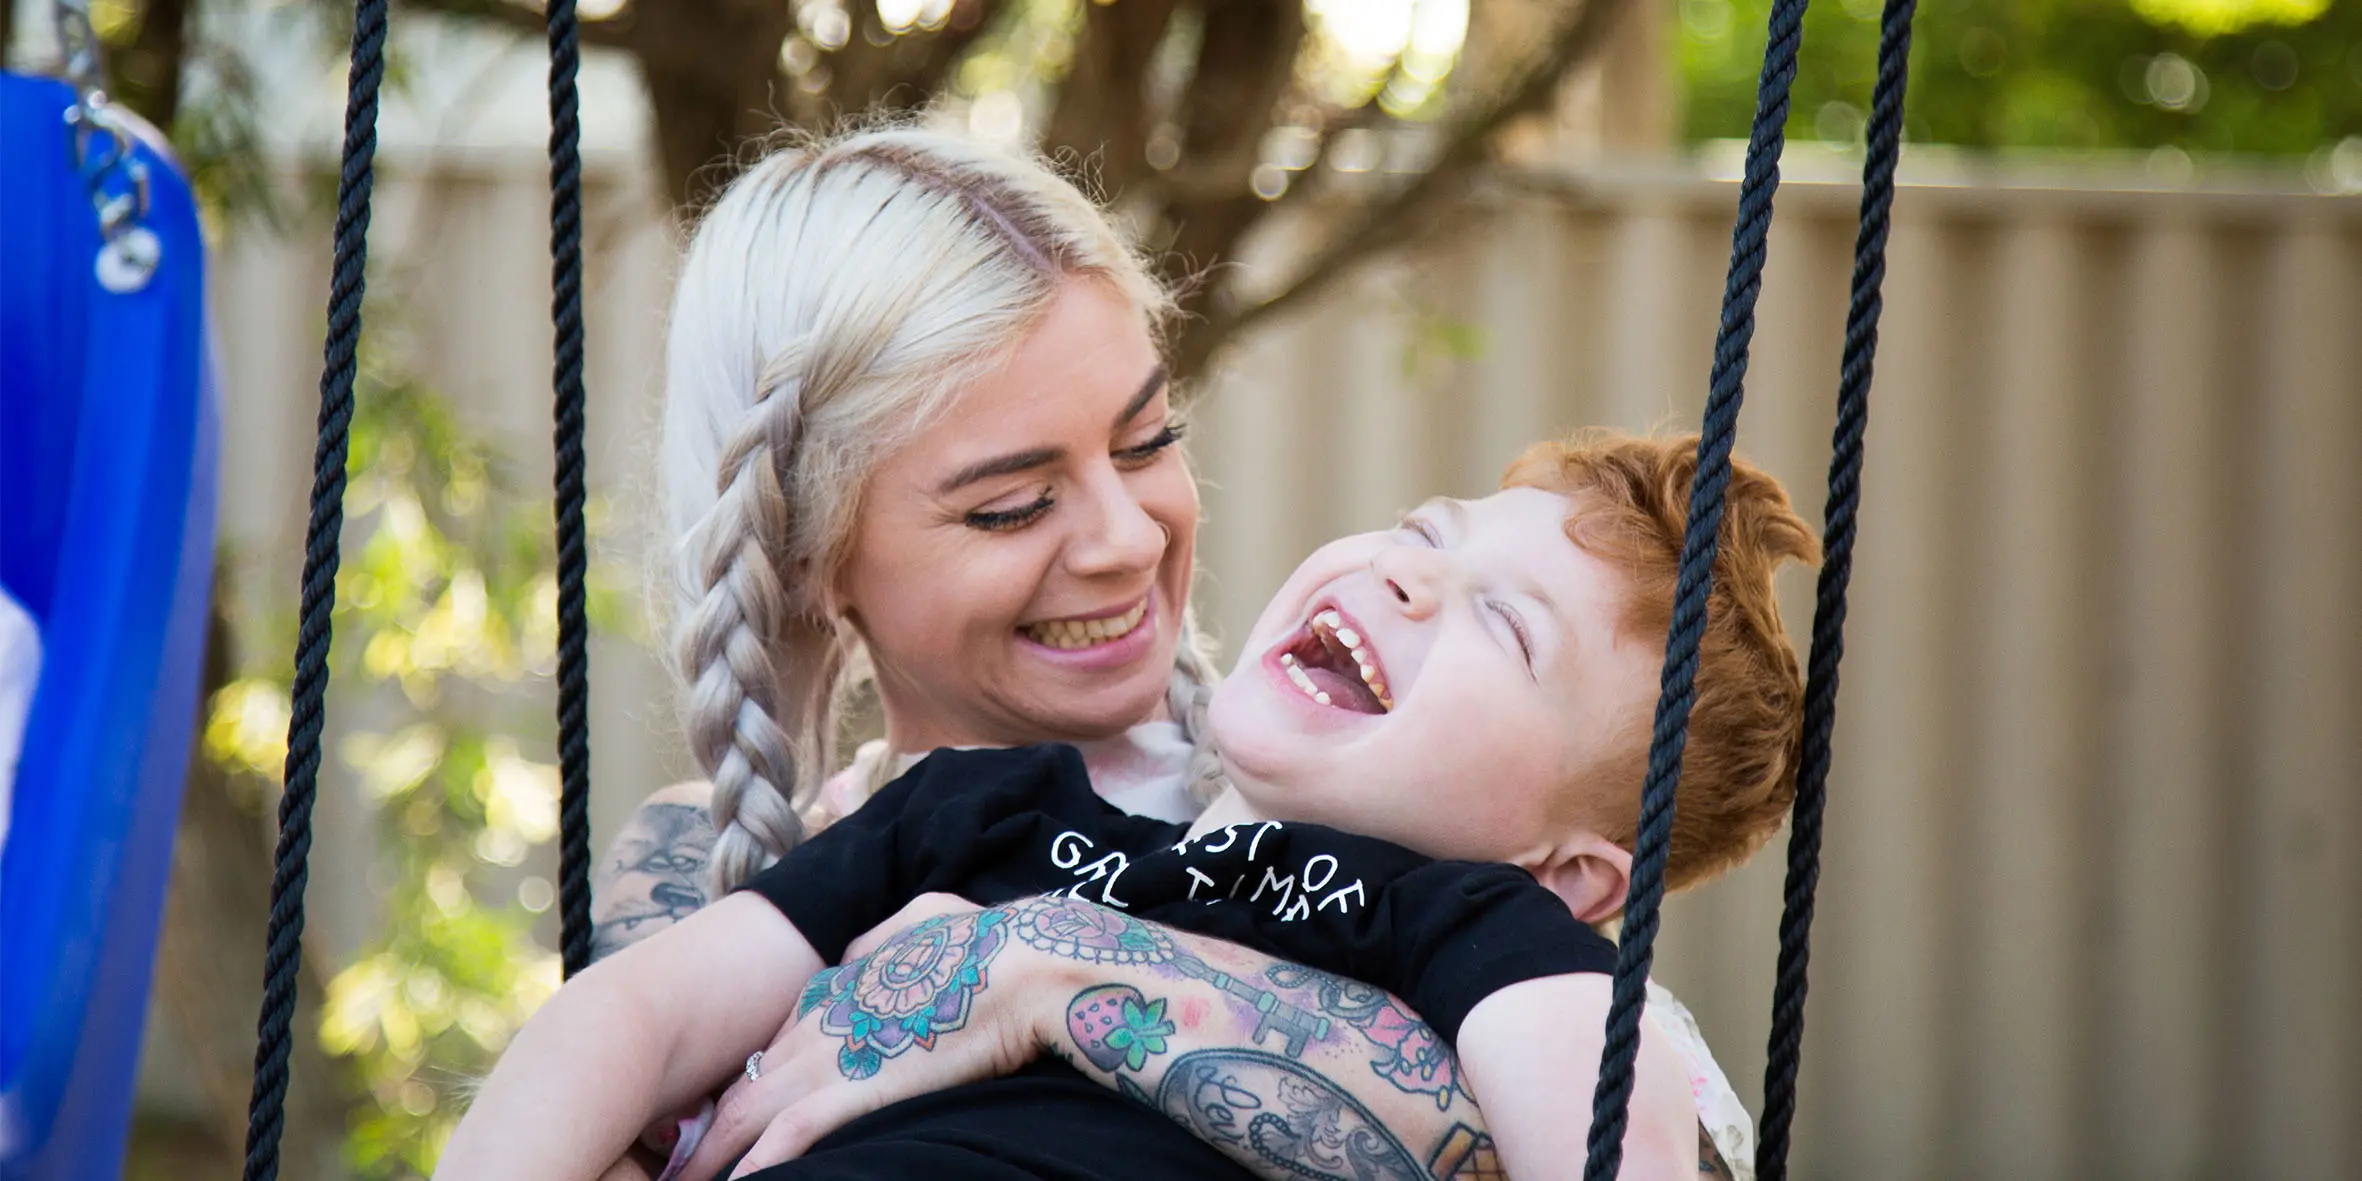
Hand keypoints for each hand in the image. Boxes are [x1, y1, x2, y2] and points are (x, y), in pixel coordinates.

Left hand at [675, 898, 1059, 1179]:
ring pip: (744, 1118)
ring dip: (711, 1159)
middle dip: (705, 1133)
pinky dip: (754, 1168)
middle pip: (742, 1087)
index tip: (724, 1117)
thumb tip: (857, 957)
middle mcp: (816, 1023)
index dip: (745, 1085)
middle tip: (678, 1166)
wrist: (1023, 966)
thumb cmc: (989, 943)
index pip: (771, 1046)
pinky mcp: (847, 1094)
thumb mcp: (922, 918)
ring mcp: (827, 1059)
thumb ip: (879, 940)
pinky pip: (783, 1143)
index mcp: (835, 986)